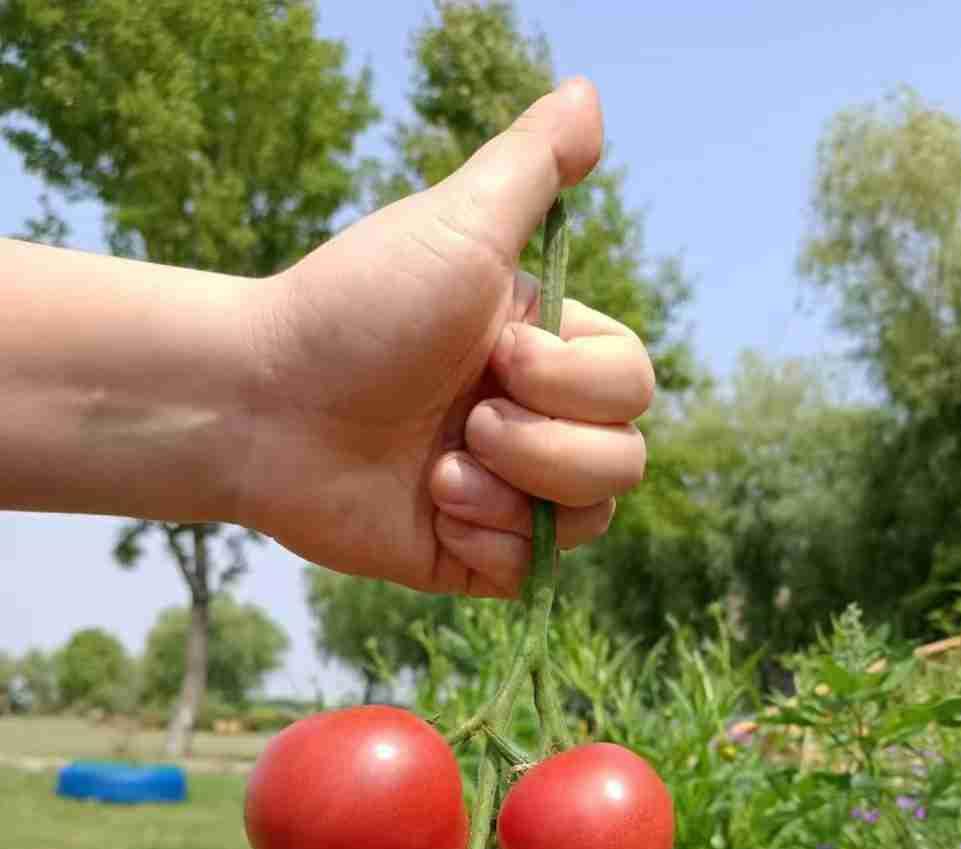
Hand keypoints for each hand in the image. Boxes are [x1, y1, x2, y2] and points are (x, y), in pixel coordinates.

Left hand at [240, 78, 653, 595]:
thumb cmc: (355, 307)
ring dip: (516, 493)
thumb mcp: (457, 224)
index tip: (496, 355)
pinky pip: (531, 575)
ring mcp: (504, 493)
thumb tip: (592, 93)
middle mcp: (533, 422)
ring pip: (588, 522)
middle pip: (624, 461)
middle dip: (546, 446)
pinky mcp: (469, 555)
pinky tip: (431, 509)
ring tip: (441, 470)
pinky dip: (488, 544)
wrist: (262, 405)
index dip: (579, 384)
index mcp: (544, 351)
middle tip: (467, 417)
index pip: (631, 386)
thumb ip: (533, 166)